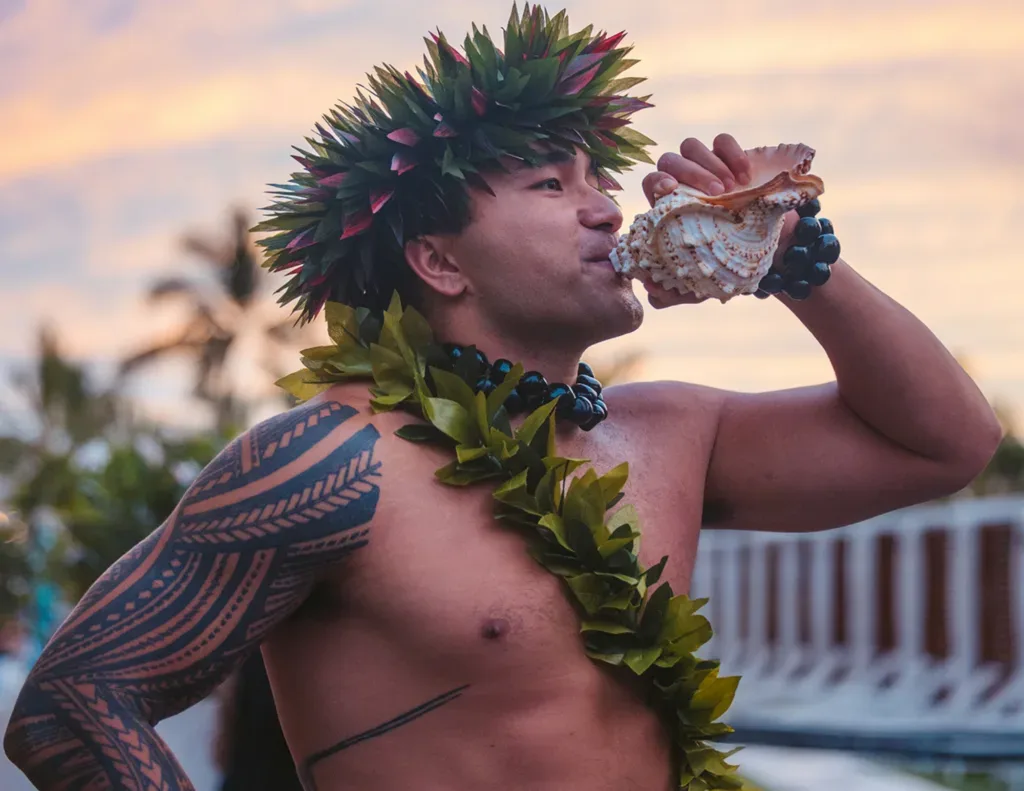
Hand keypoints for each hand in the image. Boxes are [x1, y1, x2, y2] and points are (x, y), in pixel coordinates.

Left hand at [635, 134, 798, 307]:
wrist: (768, 250)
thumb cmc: (726, 265)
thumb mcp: (700, 284)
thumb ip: (673, 291)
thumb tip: (651, 291)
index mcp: (669, 207)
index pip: (651, 183)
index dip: (656, 182)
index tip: (672, 191)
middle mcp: (683, 183)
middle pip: (668, 161)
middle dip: (690, 173)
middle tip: (716, 194)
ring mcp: (706, 167)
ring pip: (691, 147)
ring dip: (710, 164)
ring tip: (731, 189)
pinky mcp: (731, 157)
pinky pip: (722, 141)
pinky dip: (731, 152)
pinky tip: (745, 175)